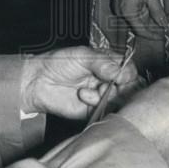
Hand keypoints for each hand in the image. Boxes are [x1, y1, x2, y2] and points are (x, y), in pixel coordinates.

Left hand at [21, 46, 139, 118]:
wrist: (39, 82)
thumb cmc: (58, 63)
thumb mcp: (83, 55)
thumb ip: (104, 63)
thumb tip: (122, 73)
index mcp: (109, 64)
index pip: (129, 70)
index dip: (128, 74)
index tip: (121, 76)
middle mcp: (108, 81)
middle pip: (129, 88)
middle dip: (120, 88)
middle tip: (108, 84)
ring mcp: (102, 96)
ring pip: (119, 101)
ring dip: (107, 95)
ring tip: (91, 89)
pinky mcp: (94, 111)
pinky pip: (105, 112)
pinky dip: (96, 104)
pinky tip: (83, 97)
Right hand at [111, 0, 167, 38]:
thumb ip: (157, 11)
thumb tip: (164, 23)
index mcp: (128, 13)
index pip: (141, 31)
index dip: (152, 35)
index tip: (161, 36)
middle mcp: (121, 13)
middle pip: (138, 24)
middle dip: (150, 24)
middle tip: (162, 22)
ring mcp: (118, 8)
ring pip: (134, 18)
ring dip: (144, 16)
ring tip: (154, 10)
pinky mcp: (118, 3)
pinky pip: (130, 12)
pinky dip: (138, 10)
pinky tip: (145, 4)